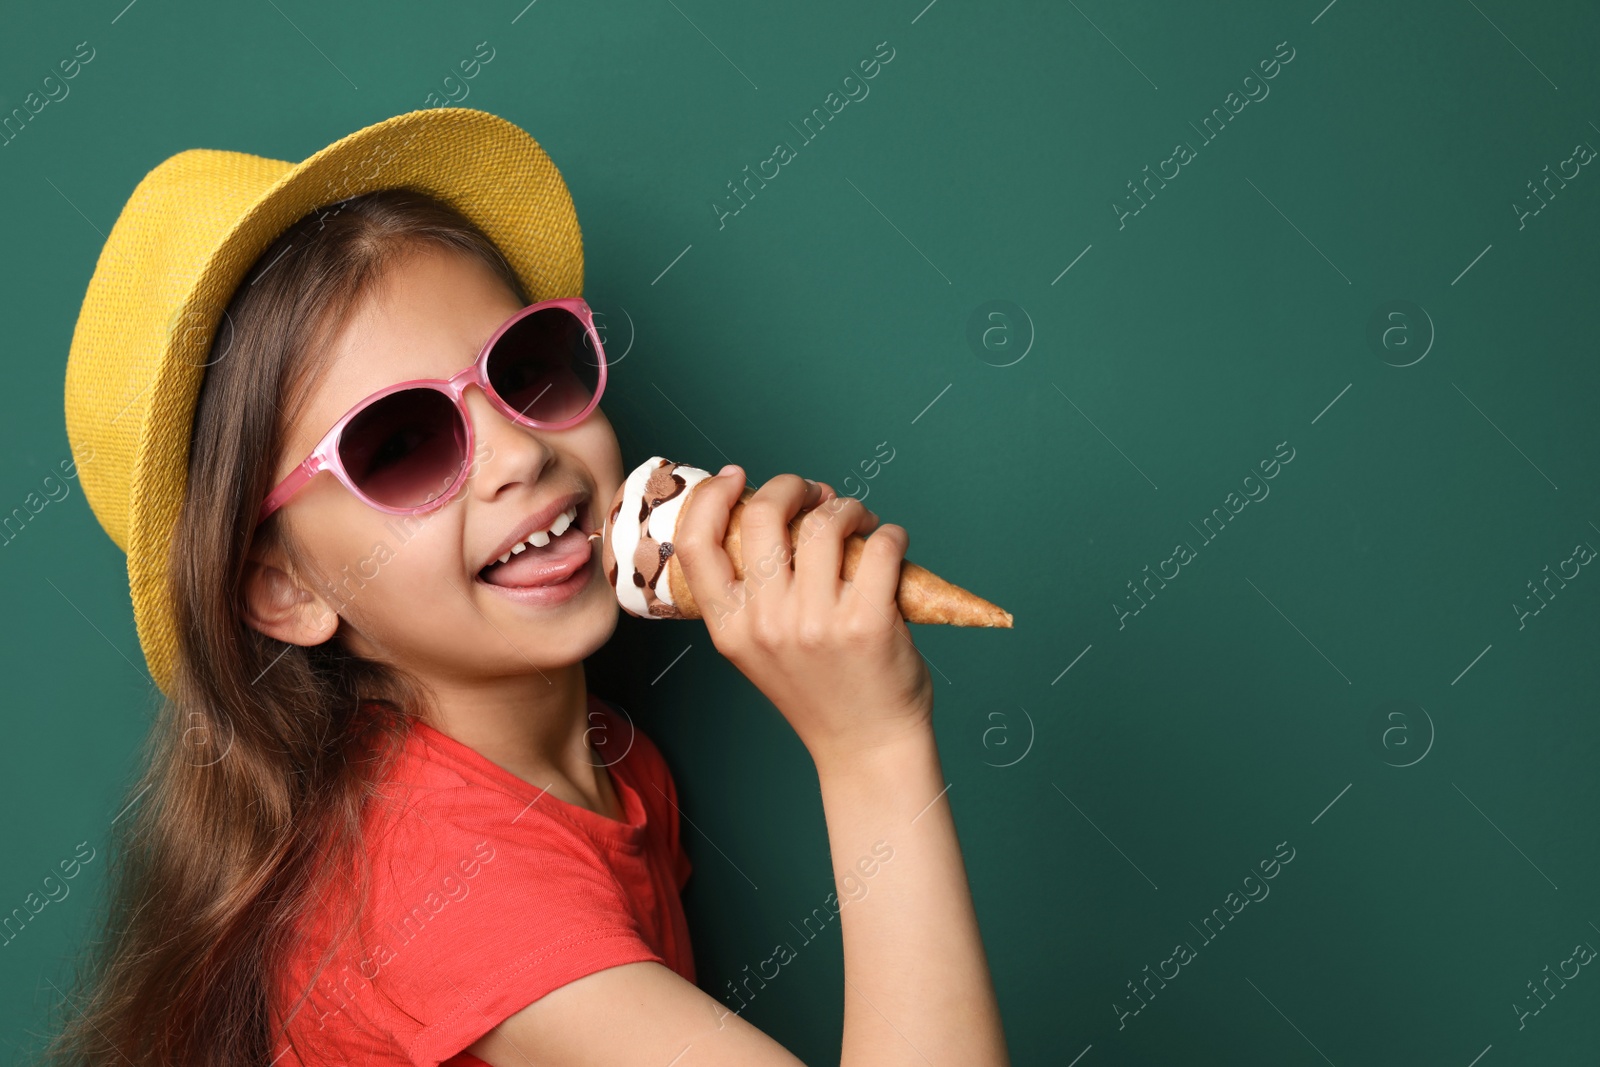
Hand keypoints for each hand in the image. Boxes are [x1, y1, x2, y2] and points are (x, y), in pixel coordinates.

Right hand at [673, 465, 933, 764]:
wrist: (866, 748)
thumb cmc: (819, 690)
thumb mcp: (759, 649)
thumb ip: (753, 593)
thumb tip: (770, 511)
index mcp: (729, 629)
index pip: (694, 544)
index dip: (710, 497)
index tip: (737, 477)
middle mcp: (766, 624)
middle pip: (763, 515)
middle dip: (793, 486)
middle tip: (817, 495)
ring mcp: (816, 624)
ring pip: (825, 523)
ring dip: (849, 508)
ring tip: (860, 522)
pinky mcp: (868, 623)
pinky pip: (880, 545)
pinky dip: (891, 534)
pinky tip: (890, 545)